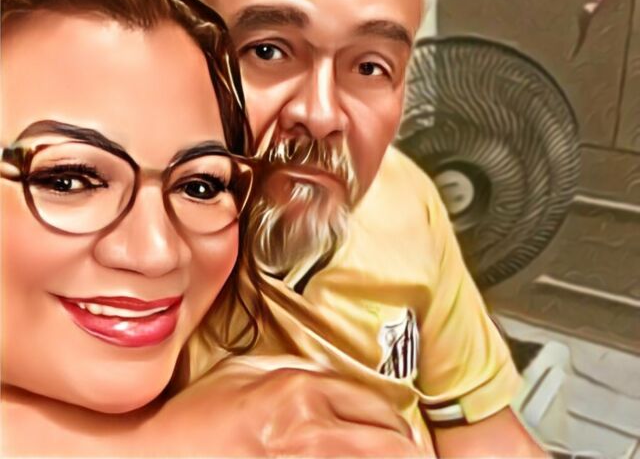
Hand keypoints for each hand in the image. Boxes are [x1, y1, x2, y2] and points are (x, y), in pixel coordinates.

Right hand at [154, 357, 424, 456]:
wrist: (157, 456)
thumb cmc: (196, 418)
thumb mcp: (244, 372)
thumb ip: (290, 369)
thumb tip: (329, 378)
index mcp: (300, 391)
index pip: (376, 404)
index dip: (398, 421)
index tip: (404, 432)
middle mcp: (311, 430)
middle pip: (391, 443)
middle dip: (411, 450)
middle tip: (417, 455)